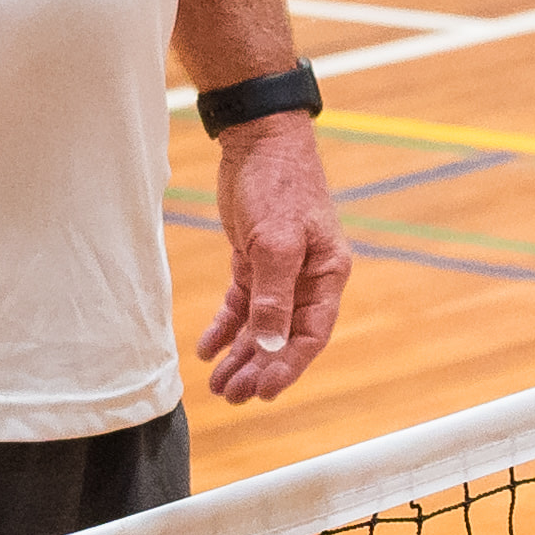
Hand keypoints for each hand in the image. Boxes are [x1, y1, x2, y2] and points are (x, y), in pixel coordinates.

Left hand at [198, 115, 348, 401]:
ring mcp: (280, 269)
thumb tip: (271, 344)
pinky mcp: (254, 259)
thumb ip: (273, 295)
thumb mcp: (275, 242)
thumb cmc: (278, 183)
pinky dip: (225, 327)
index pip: (312, 334)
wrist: (258, 138)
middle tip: (233, 396)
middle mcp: (307, 277)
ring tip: (219, 386)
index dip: (289, 366)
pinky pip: (242, 304)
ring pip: (260, 325)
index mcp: (327, 274)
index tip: (266, 392)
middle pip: (284, 336)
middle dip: (259, 369)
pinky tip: (208, 349)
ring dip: (241, 356)